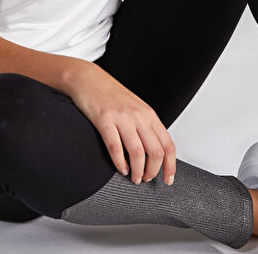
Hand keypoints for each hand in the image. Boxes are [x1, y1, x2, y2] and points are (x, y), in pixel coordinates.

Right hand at [66, 62, 176, 184]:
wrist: (87, 78)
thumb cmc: (109, 94)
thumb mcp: (134, 107)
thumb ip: (145, 125)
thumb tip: (153, 151)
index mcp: (148, 114)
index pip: (167, 144)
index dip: (170, 166)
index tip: (168, 179)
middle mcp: (138, 115)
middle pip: (155, 152)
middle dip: (152, 172)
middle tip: (146, 179)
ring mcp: (121, 117)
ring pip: (137, 153)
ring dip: (137, 171)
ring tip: (133, 177)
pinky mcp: (104, 119)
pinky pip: (115, 147)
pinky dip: (119, 163)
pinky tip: (120, 168)